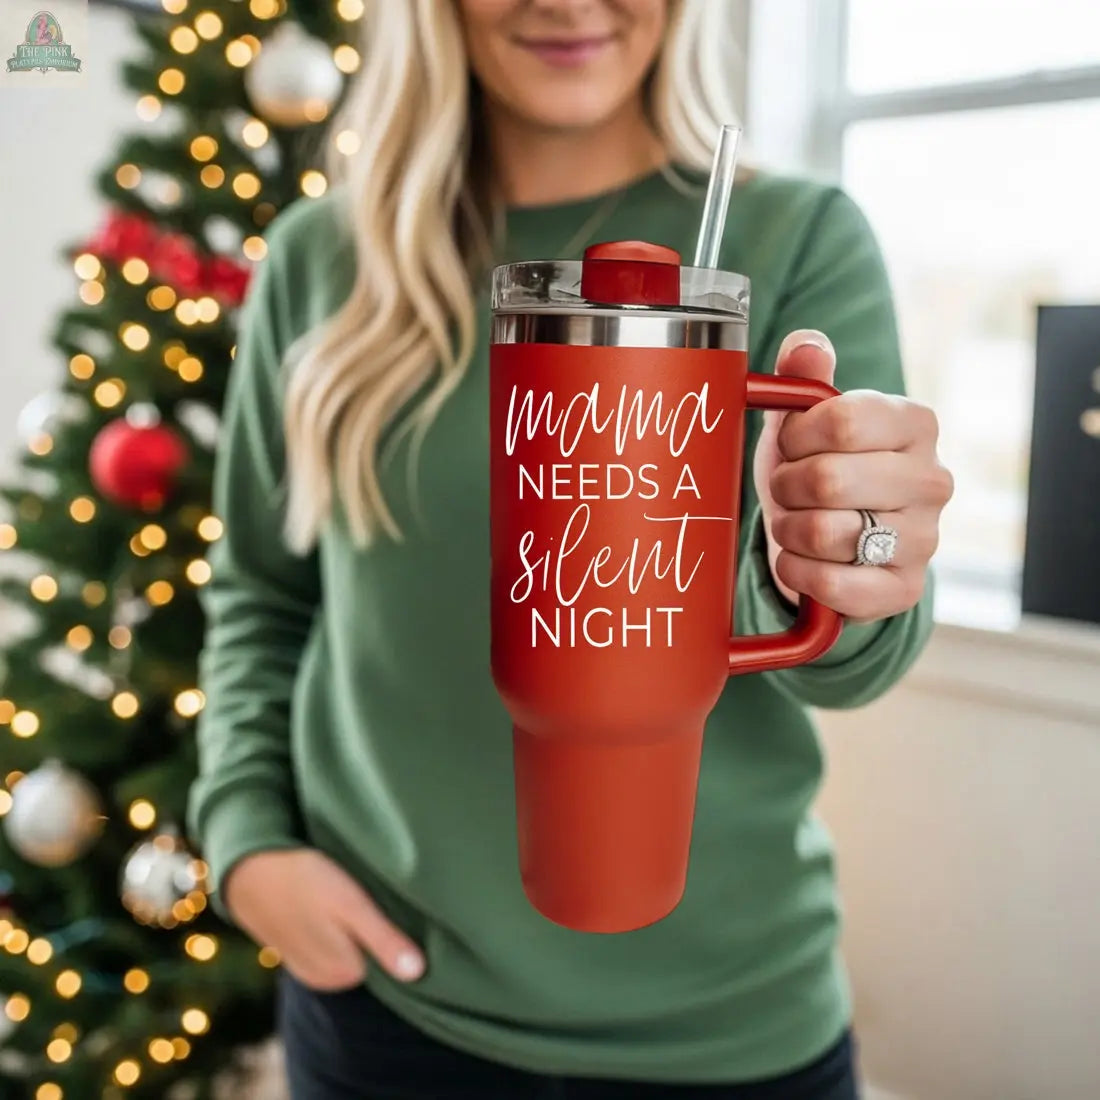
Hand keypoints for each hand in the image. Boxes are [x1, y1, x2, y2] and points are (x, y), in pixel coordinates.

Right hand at [223, 848, 425, 990]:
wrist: (249, 872)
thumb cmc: (306, 881)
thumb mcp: (351, 905)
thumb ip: (383, 940)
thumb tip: (417, 973)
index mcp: (346, 972)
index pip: (392, 959)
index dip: (393, 929)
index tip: (385, 903)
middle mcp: (328, 981)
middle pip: (370, 957)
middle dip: (372, 930)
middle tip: (362, 895)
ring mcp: (310, 971)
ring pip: (350, 952)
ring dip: (350, 930)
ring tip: (343, 898)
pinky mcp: (297, 956)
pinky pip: (329, 947)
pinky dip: (332, 930)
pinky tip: (325, 907)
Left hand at [753, 329, 953, 621]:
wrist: (825, 542)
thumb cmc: (815, 468)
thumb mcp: (803, 420)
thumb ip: (803, 375)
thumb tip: (805, 345)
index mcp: (915, 424)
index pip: (841, 421)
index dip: (796, 436)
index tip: (792, 445)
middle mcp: (933, 479)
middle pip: (828, 480)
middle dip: (787, 486)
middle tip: (789, 490)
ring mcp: (925, 539)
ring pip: (826, 533)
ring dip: (788, 530)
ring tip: (794, 523)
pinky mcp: (904, 589)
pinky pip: (832, 585)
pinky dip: (796, 572)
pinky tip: (798, 560)